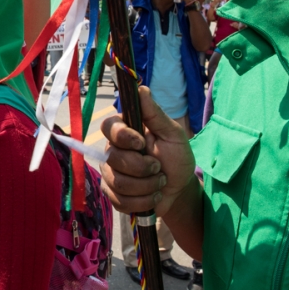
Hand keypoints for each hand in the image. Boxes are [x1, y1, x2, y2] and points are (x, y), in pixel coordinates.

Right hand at [99, 86, 195, 215]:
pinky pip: (119, 201)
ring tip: (159, 183)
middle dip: (143, 168)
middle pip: (114, 159)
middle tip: (159, 168)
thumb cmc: (177, 157)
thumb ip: (155, 114)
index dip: (123, 136)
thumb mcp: (173, 134)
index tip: (142, 143)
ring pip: (118, 183)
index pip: (108, 127)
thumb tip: (141, 88)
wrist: (179, 189)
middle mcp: (112, 150)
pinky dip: (142, 202)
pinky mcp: (112, 193)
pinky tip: (153, 196)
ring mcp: (110, 173)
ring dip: (147, 187)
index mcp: (125, 131)